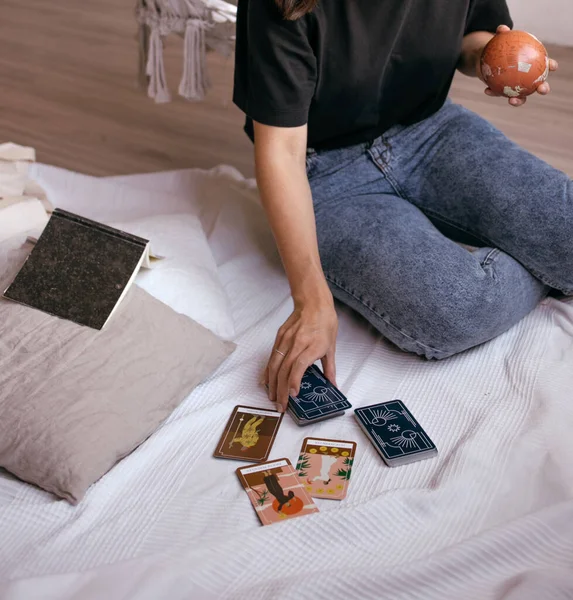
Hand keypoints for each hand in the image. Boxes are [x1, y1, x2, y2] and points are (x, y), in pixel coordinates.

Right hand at [264, 293, 337, 412]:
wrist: (313, 303)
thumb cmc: (325, 323)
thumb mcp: (331, 347)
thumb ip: (330, 368)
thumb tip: (333, 385)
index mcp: (312, 346)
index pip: (299, 366)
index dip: (294, 381)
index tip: (293, 395)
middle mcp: (297, 343)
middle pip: (284, 369)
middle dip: (281, 390)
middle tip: (281, 406)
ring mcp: (286, 340)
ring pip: (275, 365)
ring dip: (272, 384)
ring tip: (272, 398)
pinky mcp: (279, 338)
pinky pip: (272, 357)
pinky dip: (268, 371)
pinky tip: (266, 382)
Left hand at [482, 25, 558, 106]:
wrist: (486, 59)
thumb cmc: (500, 47)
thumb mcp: (500, 40)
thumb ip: (502, 34)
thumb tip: (501, 29)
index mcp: (534, 64)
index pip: (546, 64)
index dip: (551, 65)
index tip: (552, 66)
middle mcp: (528, 78)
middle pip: (539, 85)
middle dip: (543, 88)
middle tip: (541, 88)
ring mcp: (516, 87)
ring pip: (521, 97)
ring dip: (518, 100)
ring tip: (512, 100)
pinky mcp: (503, 92)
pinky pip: (499, 94)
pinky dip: (493, 93)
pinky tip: (487, 90)